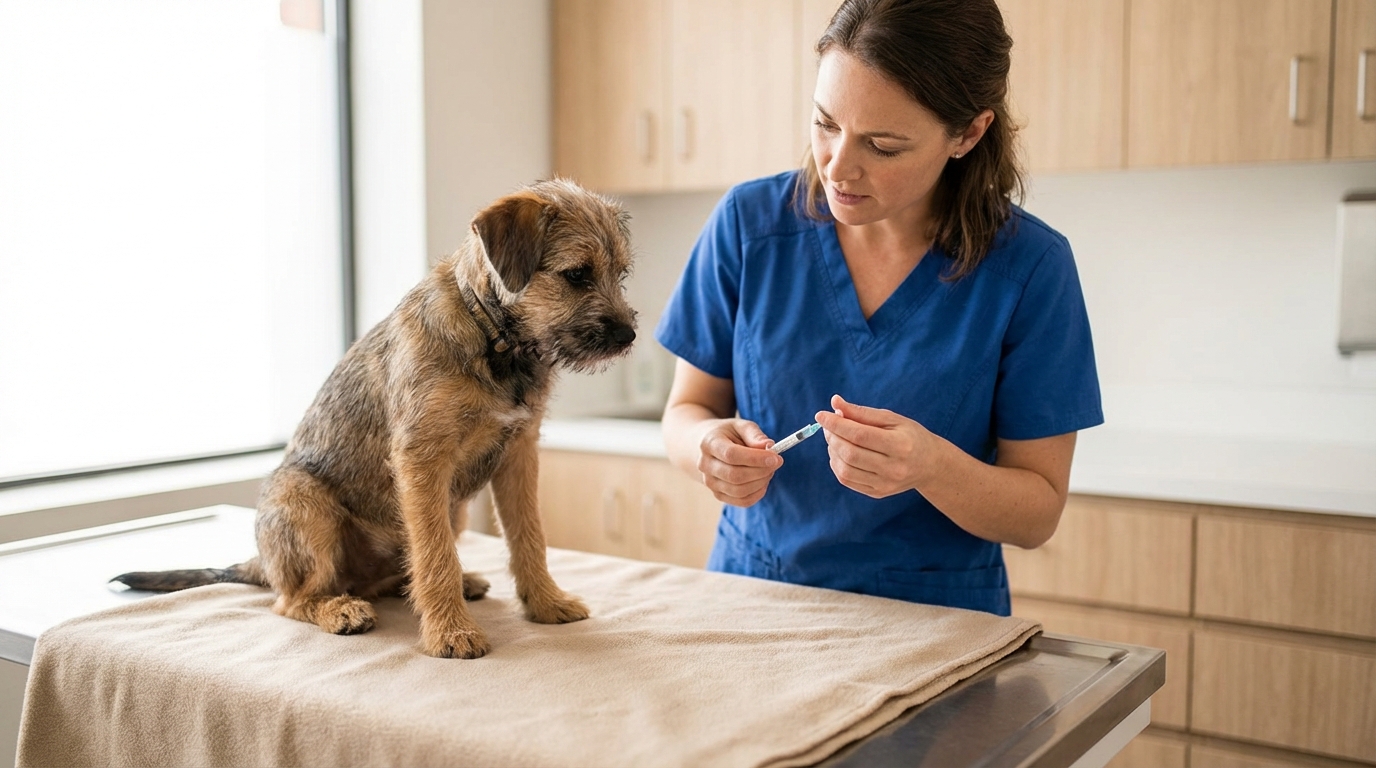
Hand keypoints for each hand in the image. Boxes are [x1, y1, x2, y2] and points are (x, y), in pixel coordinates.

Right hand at [695, 418, 783, 505]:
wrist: (708, 448)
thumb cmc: (728, 435)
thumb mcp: (740, 426)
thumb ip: (754, 434)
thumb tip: (769, 447)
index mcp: (709, 443)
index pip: (731, 455)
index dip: (755, 458)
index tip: (776, 457)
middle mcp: (705, 465)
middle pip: (735, 476)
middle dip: (761, 471)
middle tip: (776, 462)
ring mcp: (710, 482)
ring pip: (740, 491)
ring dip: (761, 482)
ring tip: (769, 470)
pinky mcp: (718, 495)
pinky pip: (742, 501)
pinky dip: (758, 493)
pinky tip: (763, 481)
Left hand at [815, 394, 938, 497]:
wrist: (930, 466)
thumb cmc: (911, 436)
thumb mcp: (892, 419)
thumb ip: (862, 412)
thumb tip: (835, 403)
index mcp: (900, 445)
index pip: (860, 435)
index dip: (836, 424)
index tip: (821, 415)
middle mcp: (893, 468)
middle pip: (850, 453)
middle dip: (833, 437)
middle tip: (829, 427)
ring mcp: (885, 484)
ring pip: (845, 470)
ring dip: (832, 451)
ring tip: (835, 439)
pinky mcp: (877, 493)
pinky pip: (847, 480)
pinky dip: (837, 465)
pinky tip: (840, 453)